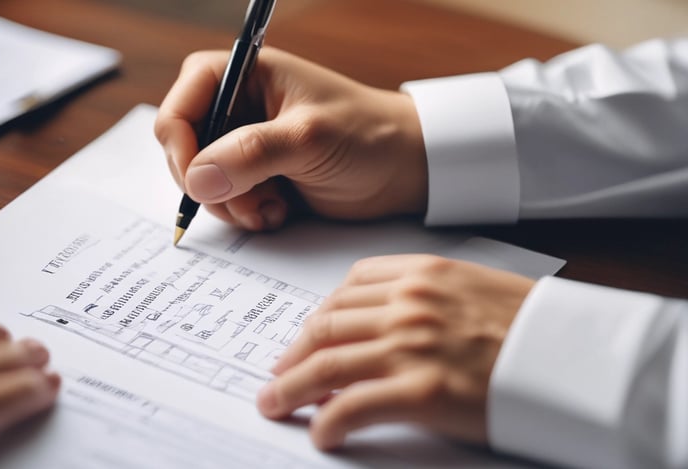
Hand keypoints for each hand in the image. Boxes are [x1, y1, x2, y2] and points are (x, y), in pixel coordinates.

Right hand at [155, 48, 426, 230]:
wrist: (404, 169)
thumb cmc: (367, 135)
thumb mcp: (309, 138)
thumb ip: (251, 154)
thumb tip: (197, 179)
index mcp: (244, 76)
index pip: (180, 107)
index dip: (181, 146)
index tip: (200, 180)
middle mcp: (238, 109)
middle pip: (184, 150)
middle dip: (210, 183)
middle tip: (245, 199)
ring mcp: (246, 146)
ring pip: (204, 183)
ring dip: (231, 204)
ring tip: (271, 207)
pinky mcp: (258, 177)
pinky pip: (227, 202)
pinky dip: (246, 214)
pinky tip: (279, 212)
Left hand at [256, 256, 534, 449]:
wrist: (576, 356)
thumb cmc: (532, 325)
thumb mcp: (474, 289)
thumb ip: (423, 298)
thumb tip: (378, 329)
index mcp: (422, 274)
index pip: (347, 289)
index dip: (317, 317)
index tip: (304, 336)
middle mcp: (409, 304)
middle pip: (326, 326)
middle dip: (293, 354)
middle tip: (278, 374)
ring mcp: (412, 346)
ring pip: (326, 363)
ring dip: (291, 387)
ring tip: (275, 403)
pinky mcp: (421, 391)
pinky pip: (352, 407)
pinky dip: (328, 421)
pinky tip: (322, 433)